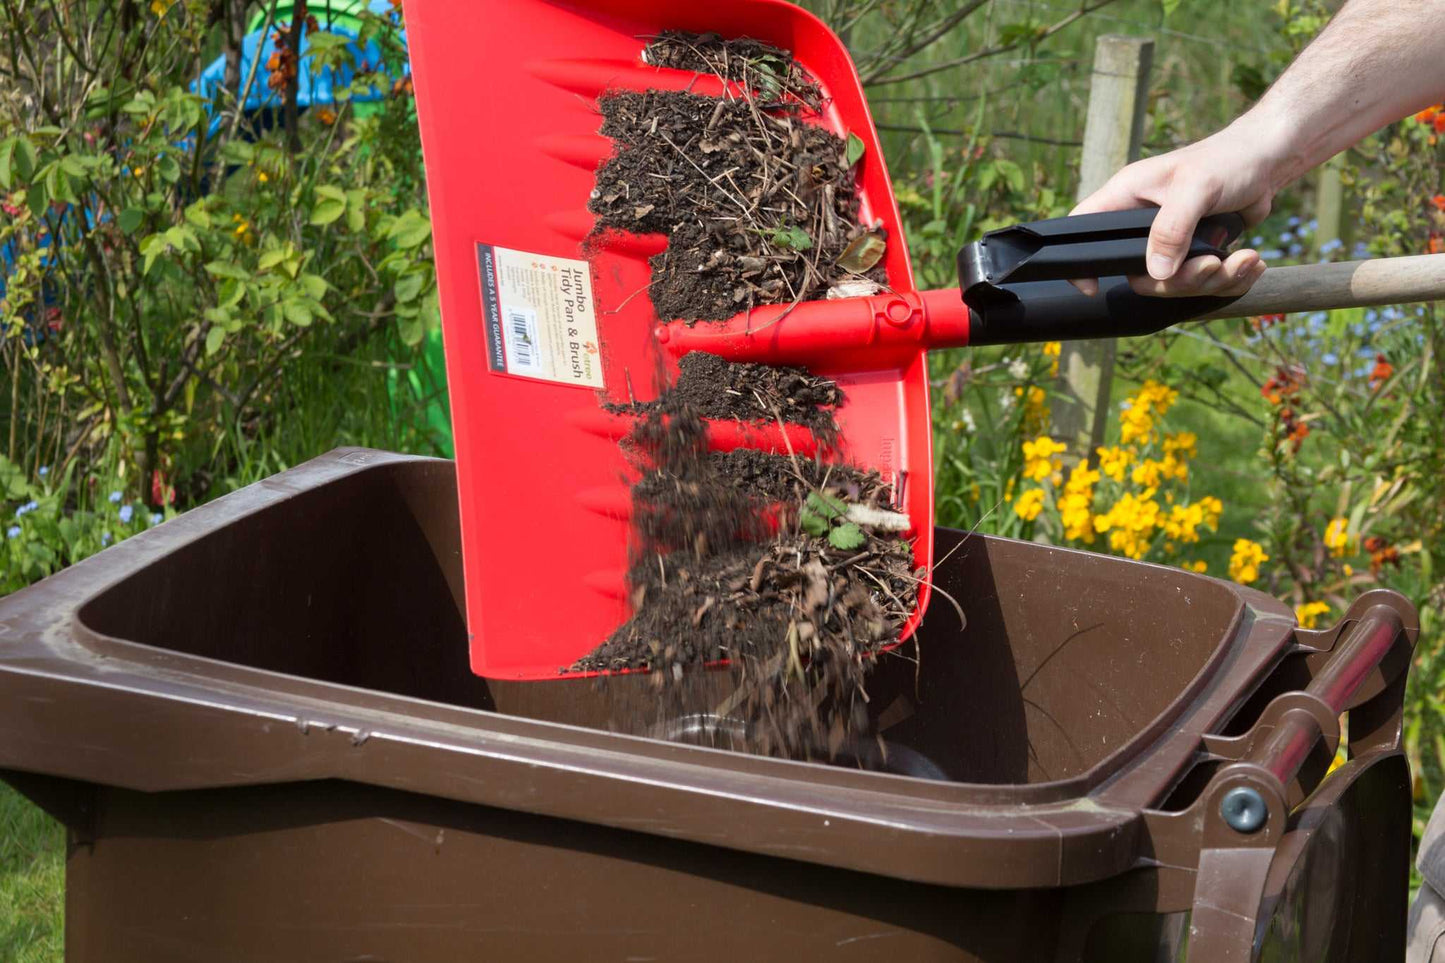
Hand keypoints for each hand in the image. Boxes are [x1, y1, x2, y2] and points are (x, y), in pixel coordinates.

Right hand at [1071, 117, 1284, 297]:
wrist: (1268, 159)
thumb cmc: (1228, 159)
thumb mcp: (1196, 188)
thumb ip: (1171, 230)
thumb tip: (1155, 273)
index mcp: (1126, 197)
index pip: (1084, 230)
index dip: (1079, 263)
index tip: (1093, 287)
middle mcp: (1142, 223)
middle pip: (1140, 276)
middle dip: (1182, 281)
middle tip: (1213, 265)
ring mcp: (1170, 240)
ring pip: (1175, 284)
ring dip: (1216, 280)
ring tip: (1246, 261)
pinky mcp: (1196, 251)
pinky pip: (1204, 282)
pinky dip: (1232, 279)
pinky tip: (1250, 263)